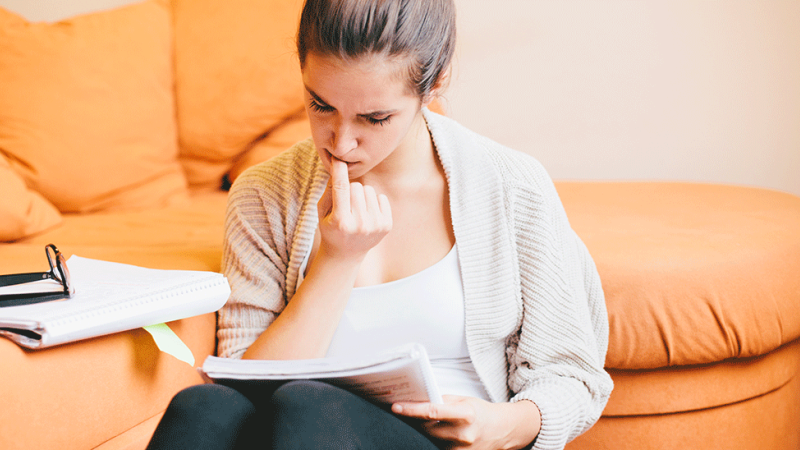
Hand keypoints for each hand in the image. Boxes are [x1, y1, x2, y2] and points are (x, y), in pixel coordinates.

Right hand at [317, 158, 391, 261]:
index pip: (341, 189)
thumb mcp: (322, 212)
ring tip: (356, 210)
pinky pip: (381, 198)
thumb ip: (329, 191)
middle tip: (346, 204)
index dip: (339, 172)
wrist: (345, 255)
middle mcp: (359, 224)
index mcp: (340, 221)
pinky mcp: (386, 226)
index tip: (339, 160)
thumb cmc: (331, 229)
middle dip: (350, 190)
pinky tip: (367, 214)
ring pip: (369, 190)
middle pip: (356, 187)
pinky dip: (374, 202)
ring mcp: (375, 226)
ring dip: (362, 196)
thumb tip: (339, 167)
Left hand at [392, 396, 540, 449]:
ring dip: (424, 428)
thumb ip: (442, 401)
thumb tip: (419, 400)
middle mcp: (463, 434)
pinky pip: (439, 446)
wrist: (502, 430)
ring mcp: (461, 449)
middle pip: (428, 427)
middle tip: (402, 408)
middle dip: (414, 418)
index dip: (411, 410)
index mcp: (466, 414)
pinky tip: (436, 429)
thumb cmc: (481, 412)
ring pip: (431, 438)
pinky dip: (434, 437)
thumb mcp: (464, 400)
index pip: (432, 412)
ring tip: (422, 418)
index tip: (396, 406)